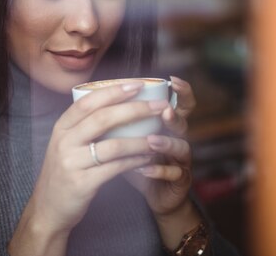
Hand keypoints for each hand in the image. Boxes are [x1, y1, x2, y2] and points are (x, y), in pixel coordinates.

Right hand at [9, 81, 160, 254]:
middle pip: (103, 118)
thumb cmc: (63, 172)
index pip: (88, 102)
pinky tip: (147, 158)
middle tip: (158, 106)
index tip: (137, 84)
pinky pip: (115, 168)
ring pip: (113, 145)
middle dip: (134, 109)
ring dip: (140, 140)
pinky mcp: (83, 183)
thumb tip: (118, 104)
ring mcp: (72, 163)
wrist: (47, 209)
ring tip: (159, 137)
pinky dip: (135, 161)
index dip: (114, 91)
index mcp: (61, 127)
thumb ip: (83, 126)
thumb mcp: (65, 144)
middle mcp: (64, 142)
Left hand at [123, 76, 201, 247]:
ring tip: (151, 141)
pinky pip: (173, 175)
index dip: (182, 91)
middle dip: (174, 115)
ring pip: (181, 148)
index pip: (180, 103)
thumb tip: (93, 96)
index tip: (172, 80)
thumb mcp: (127, 139)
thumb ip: (118, 121)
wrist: (152, 196)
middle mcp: (177, 139)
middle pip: (183, 122)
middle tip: (163, 109)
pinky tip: (145, 168)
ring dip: (166, 143)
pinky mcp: (180, 182)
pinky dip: (159, 171)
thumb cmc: (135, 162)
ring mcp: (181, 161)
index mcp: (166, 125)